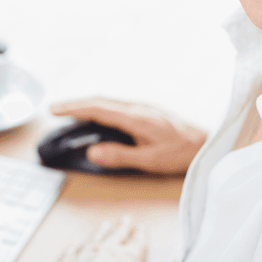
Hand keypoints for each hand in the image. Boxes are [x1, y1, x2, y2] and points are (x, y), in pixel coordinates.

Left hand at [49, 216, 172, 261]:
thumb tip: (179, 258)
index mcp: (128, 254)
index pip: (138, 239)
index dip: (141, 233)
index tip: (142, 227)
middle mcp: (107, 248)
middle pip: (116, 234)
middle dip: (123, 226)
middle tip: (126, 219)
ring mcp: (85, 253)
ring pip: (94, 237)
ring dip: (101, 231)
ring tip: (105, 225)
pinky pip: (71, 251)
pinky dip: (74, 247)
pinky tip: (74, 245)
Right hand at [51, 98, 206, 174]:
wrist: (206, 143)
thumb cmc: (180, 153)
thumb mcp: (149, 160)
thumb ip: (120, 156)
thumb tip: (92, 152)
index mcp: (135, 117)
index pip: (98, 108)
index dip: (74, 107)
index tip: (55, 109)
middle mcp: (137, 107)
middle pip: (100, 101)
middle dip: (76, 104)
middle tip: (55, 110)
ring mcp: (143, 107)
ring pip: (109, 101)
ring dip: (88, 104)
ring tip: (71, 111)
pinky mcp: (147, 111)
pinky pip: (117, 105)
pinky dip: (101, 107)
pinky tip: (98, 115)